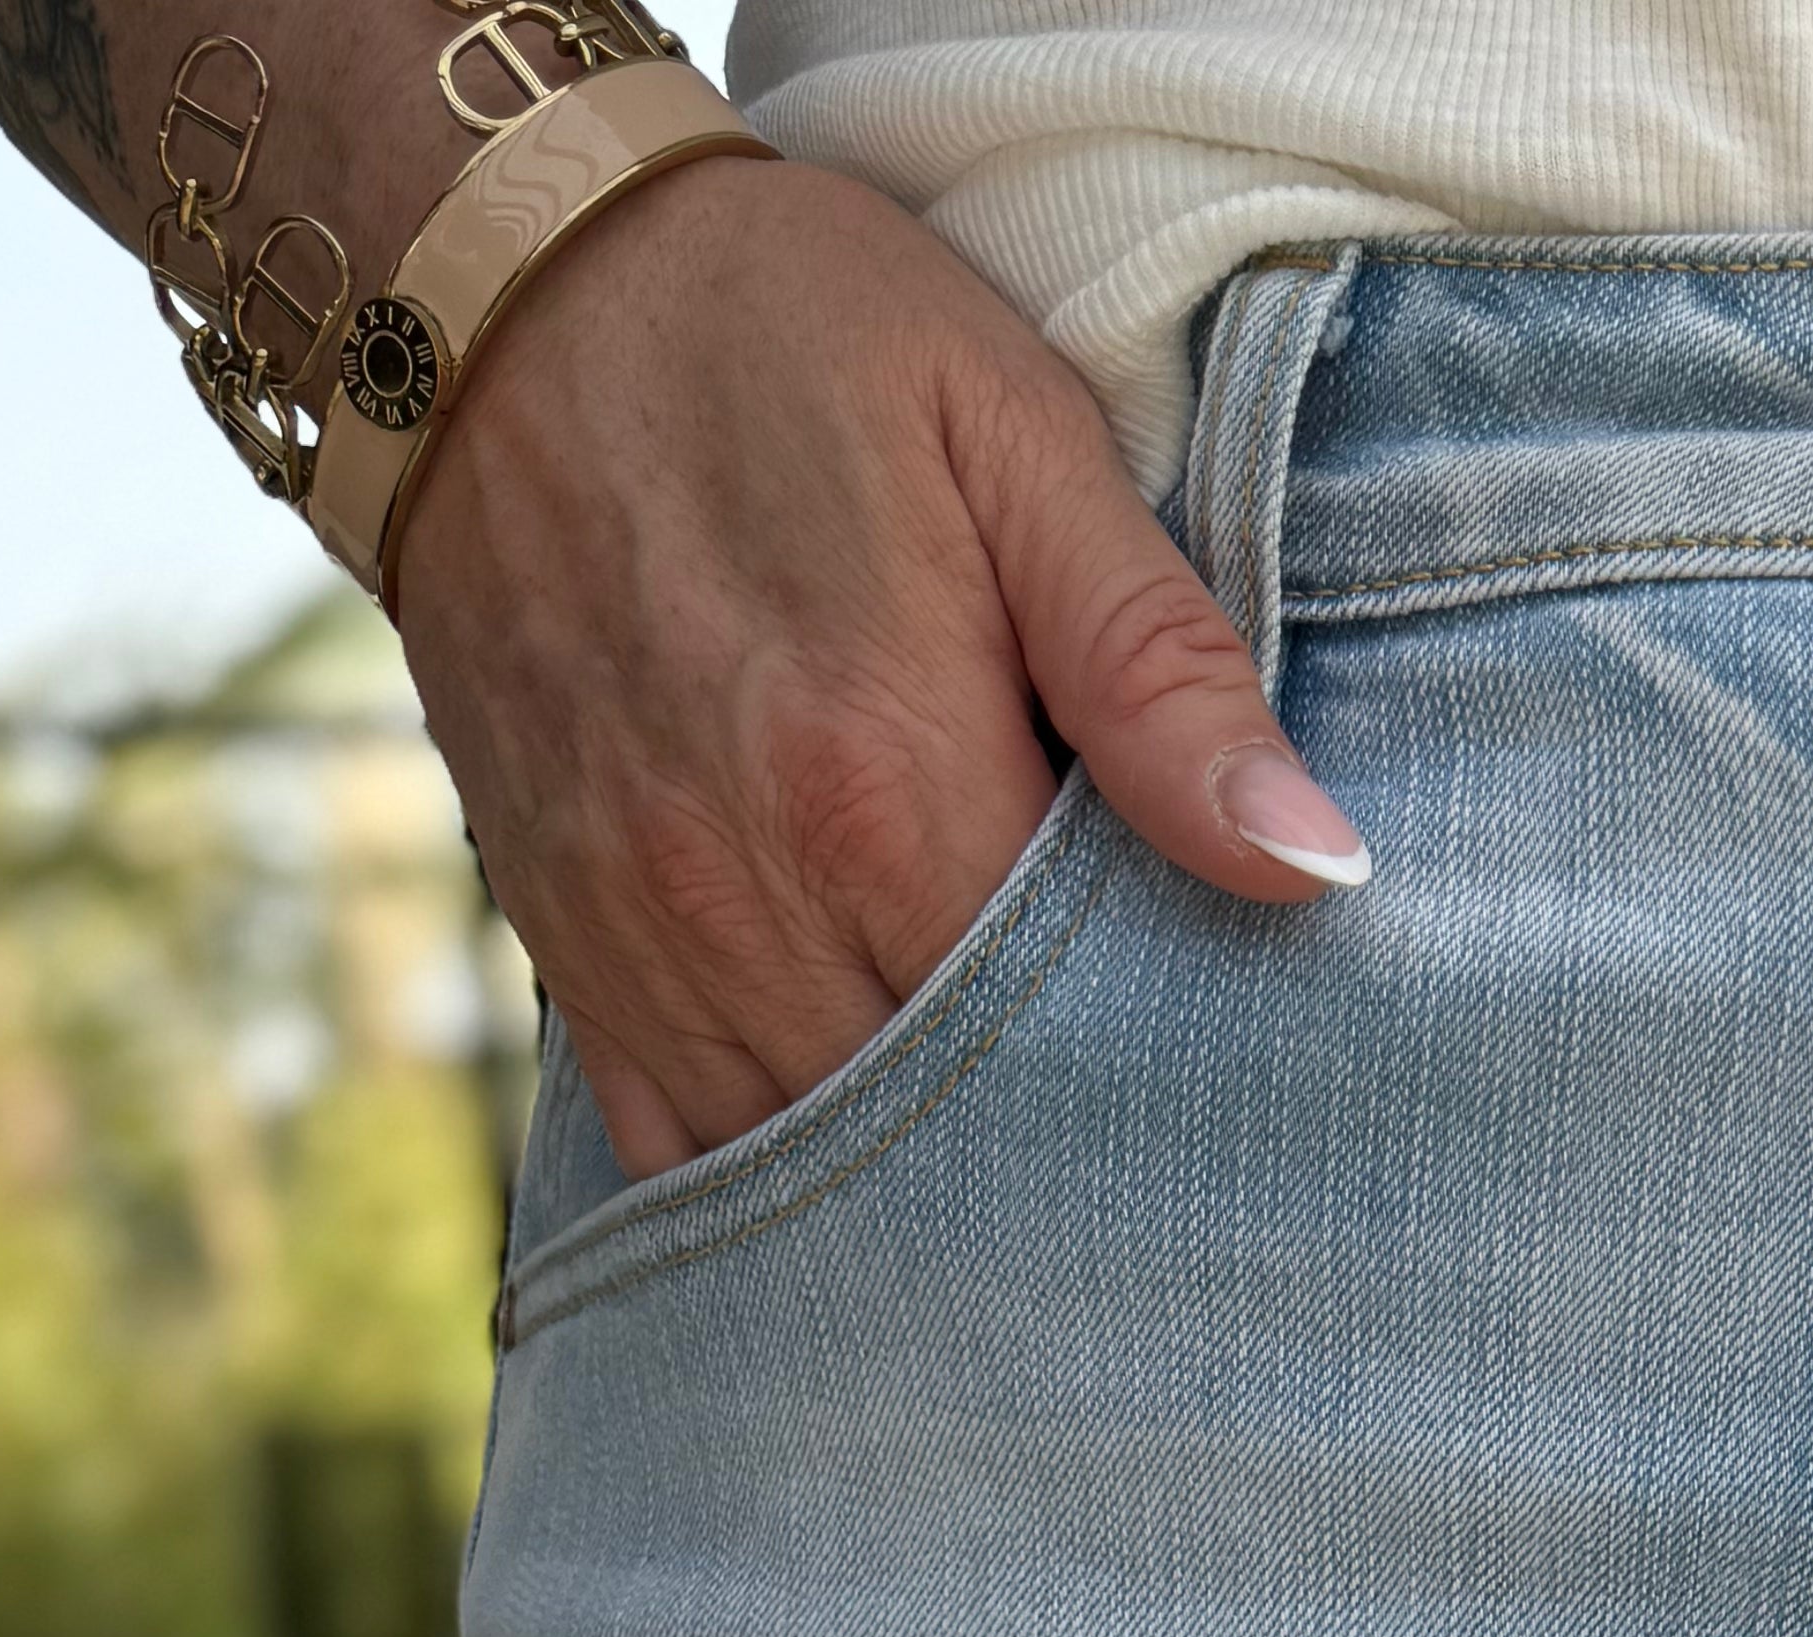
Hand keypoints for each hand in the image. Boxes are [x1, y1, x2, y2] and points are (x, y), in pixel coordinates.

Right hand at [395, 157, 1365, 1172]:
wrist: (497, 287)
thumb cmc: (788, 337)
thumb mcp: (1013, 439)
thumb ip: (1158, 670)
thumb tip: (1315, 866)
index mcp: (886, 784)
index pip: (1064, 1035)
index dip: (1152, 1061)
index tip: (1209, 1046)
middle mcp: (751, 895)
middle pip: (942, 1126)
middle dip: (1040, 1134)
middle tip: (1132, 1121)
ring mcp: (644, 933)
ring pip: (812, 1158)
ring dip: (917, 1173)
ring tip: (1011, 1149)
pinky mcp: (564, 940)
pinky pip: (679, 1147)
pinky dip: (774, 1168)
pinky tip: (857, 1149)